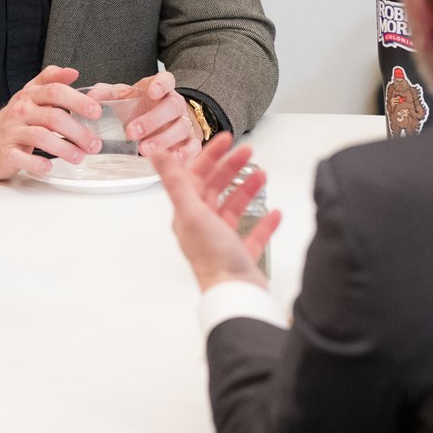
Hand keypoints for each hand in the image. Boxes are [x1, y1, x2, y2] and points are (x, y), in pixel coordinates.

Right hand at [0, 64, 98, 179]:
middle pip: (53, 117)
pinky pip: (22, 158)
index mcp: (30, 96)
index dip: (77, 100)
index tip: (96, 111)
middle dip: (78, 131)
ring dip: (64, 148)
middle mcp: (21, 111)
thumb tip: (72, 72)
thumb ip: (51, 80)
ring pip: (41, 137)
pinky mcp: (6, 153)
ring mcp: (12, 132)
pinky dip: (37, 163)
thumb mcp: (31, 94)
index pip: (55, 91)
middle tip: (94, 143)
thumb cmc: (16, 119)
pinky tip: (49, 167)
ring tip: (79, 157)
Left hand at [92, 69, 201, 165]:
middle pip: (172, 107)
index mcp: (161, 89)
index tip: (152, 92)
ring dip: (163, 140)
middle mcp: (176, 104)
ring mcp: (186, 122)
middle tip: (132, 132)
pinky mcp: (191, 141)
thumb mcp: (123, 97)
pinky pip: (193, 147)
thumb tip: (91, 97)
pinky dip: (184, 153)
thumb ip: (107, 94)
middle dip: (152, 120)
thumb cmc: (140, 107)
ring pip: (182, 128)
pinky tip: (172, 159)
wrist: (160, 120)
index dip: (162, 85)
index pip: (167, 80)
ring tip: (143, 150)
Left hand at [156, 132, 277, 291]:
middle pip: (215, 190)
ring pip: (234, 209)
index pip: (196, 177)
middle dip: (231, 168)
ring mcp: (222, 242)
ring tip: (262, 176)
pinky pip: (253, 235)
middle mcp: (203, 227)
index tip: (225, 140)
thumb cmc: (212, 256)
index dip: (210, 156)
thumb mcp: (192, 212)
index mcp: (188, 215)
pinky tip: (274, 213)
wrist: (235, 293)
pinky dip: (264, 222)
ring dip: (247, 190)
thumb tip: (157, 155)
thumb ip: (176, 182)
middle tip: (248, 153)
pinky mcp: (241, 256)